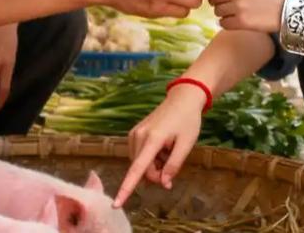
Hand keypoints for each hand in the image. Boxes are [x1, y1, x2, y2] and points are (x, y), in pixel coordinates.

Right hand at [113, 84, 206, 207]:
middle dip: (156, 174)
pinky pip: (139, 155)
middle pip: (142, 170)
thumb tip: (163, 183)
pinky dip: (150, 158)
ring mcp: (134, 134)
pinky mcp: (134, 133)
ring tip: (168, 150)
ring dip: (154, 165)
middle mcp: (138, 136)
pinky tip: (162, 147)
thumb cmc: (187, 121)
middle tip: (172, 169)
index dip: (127, 189)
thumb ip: (174, 165)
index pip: (137, 170)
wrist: (182, 99)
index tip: (116, 204)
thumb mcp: (186, 144)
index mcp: (152, 139)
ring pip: (140, 164)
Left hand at [209, 0, 288, 32]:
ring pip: (217, 11)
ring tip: (235, 14)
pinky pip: (223, 23)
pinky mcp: (242, 22)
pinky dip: (227, 24)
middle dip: (219, 2)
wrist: (291, 7)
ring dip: (223, 14)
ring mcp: (239, 6)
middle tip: (228, 6)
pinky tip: (237, 22)